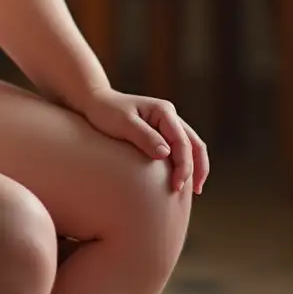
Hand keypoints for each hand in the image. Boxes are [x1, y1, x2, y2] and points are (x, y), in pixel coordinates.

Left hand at [76, 88, 208, 194]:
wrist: (95, 101)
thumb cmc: (106, 111)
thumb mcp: (123, 123)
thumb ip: (144, 136)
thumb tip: (166, 154)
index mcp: (164, 111)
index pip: (182, 141)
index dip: (183, 165)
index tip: (176, 185)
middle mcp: (170, 116)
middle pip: (195, 144)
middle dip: (197, 168)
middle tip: (193, 192)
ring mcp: (167, 124)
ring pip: (192, 146)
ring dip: (196, 167)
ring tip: (195, 190)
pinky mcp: (161, 132)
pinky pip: (180, 148)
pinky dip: (186, 163)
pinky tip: (181, 179)